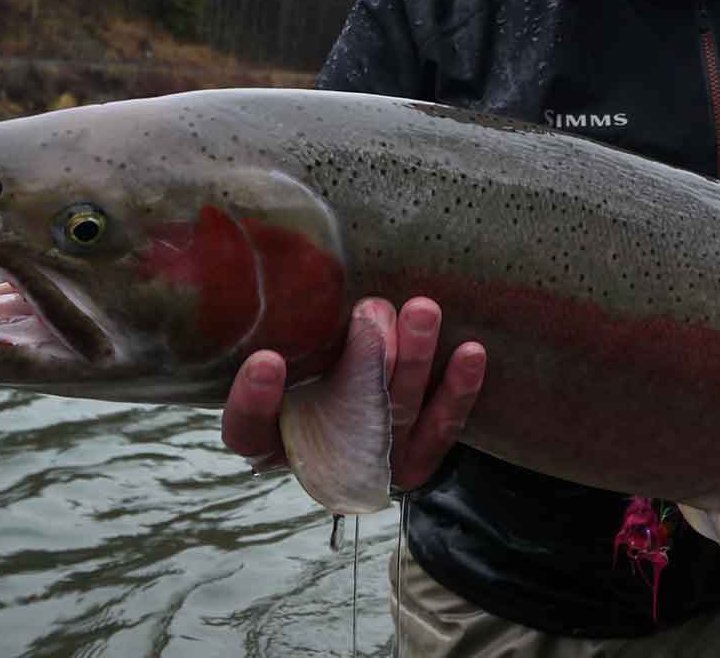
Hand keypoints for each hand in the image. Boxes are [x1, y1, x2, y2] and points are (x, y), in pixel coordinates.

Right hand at [220, 296, 486, 489]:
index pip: (248, 429)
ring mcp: (372, 460)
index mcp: (269, 435)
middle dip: (361, 362)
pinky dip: (457, 390)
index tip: (267, 360)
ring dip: (413, 360)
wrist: (363, 413)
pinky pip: (440, 427)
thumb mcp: (287, 347)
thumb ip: (288, 324)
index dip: (253, 402)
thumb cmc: (308, 366)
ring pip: (395, 412)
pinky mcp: (415, 461)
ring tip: (422, 311)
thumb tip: (289, 258)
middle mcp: (320, 454)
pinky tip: (471, 352)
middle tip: (371, 311)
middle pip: (339, 417)